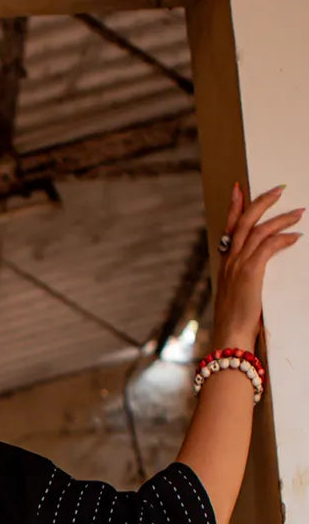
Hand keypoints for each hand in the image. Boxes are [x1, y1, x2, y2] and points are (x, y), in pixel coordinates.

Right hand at [212, 182, 302, 348]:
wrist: (230, 335)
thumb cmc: (235, 320)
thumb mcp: (237, 294)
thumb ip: (243, 277)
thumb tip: (256, 269)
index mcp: (225, 264)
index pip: (228, 228)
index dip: (234, 207)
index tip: (238, 188)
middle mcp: (229, 261)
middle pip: (243, 221)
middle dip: (261, 202)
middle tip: (279, 189)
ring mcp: (238, 266)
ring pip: (258, 230)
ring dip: (281, 218)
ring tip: (298, 213)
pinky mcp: (250, 272)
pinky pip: (268, 246)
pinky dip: (283, 238)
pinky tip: (295, 237)